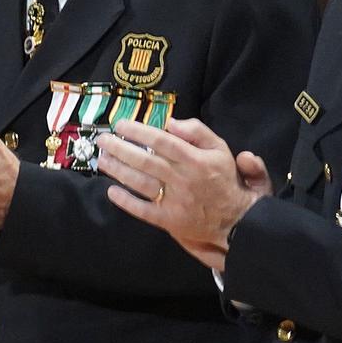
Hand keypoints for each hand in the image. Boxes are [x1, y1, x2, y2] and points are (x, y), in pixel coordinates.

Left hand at [97, 117, 267, 271]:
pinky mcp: (170, 220)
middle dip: (120, 149)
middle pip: (145, 161)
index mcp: (197, 160)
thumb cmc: (225, 179)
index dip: (139, 132)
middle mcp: (184, 179)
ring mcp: (175, 201)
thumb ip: (198, 132)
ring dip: (118, 170)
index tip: (121, 124)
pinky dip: (126, 201)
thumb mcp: (220, 149)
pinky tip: (111, 191)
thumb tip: (170, 122)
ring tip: (102, 160)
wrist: (239, 219)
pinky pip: (143, 210)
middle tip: (102, 140)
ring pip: (141, 183)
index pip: (162, 141)